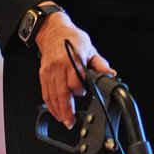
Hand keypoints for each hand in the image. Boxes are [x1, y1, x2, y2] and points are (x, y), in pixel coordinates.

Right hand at [34, 11, 113, 128]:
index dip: (80, 90)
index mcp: (73, 59)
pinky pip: (45, 93)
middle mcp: (59, 66)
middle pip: (61, 92)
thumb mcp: (90, 48)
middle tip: (70, 122)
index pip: (75, 81)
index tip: (85, 93)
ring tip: (64, 120)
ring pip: (52, 95)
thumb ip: (100, 64)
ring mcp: (49, 71)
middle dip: (66, 110)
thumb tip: (110, 74)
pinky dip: (50, 104)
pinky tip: (55, 111)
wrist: (53, 31)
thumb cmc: (72, 38)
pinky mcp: (43, 75)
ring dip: (57, 110)